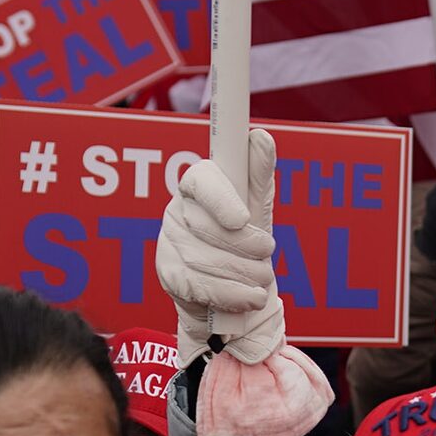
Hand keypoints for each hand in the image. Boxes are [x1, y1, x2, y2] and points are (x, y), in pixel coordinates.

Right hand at [157, 129, 286, 363]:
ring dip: (243, 272)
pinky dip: (232, 294)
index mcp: (198, 187)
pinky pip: (200, 285)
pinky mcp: (168, 276)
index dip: (220, 198)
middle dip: (246, 244)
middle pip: (207, 226)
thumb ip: (257, 175)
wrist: (233, 297)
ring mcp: (169, 244)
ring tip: (262, 278)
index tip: (242, 219)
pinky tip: (251, 297)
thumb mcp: (257, 210)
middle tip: (267, 252)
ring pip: (204, 258)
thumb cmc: (245, 245)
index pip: (200, 180)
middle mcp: (177, 211)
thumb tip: (261, 137)